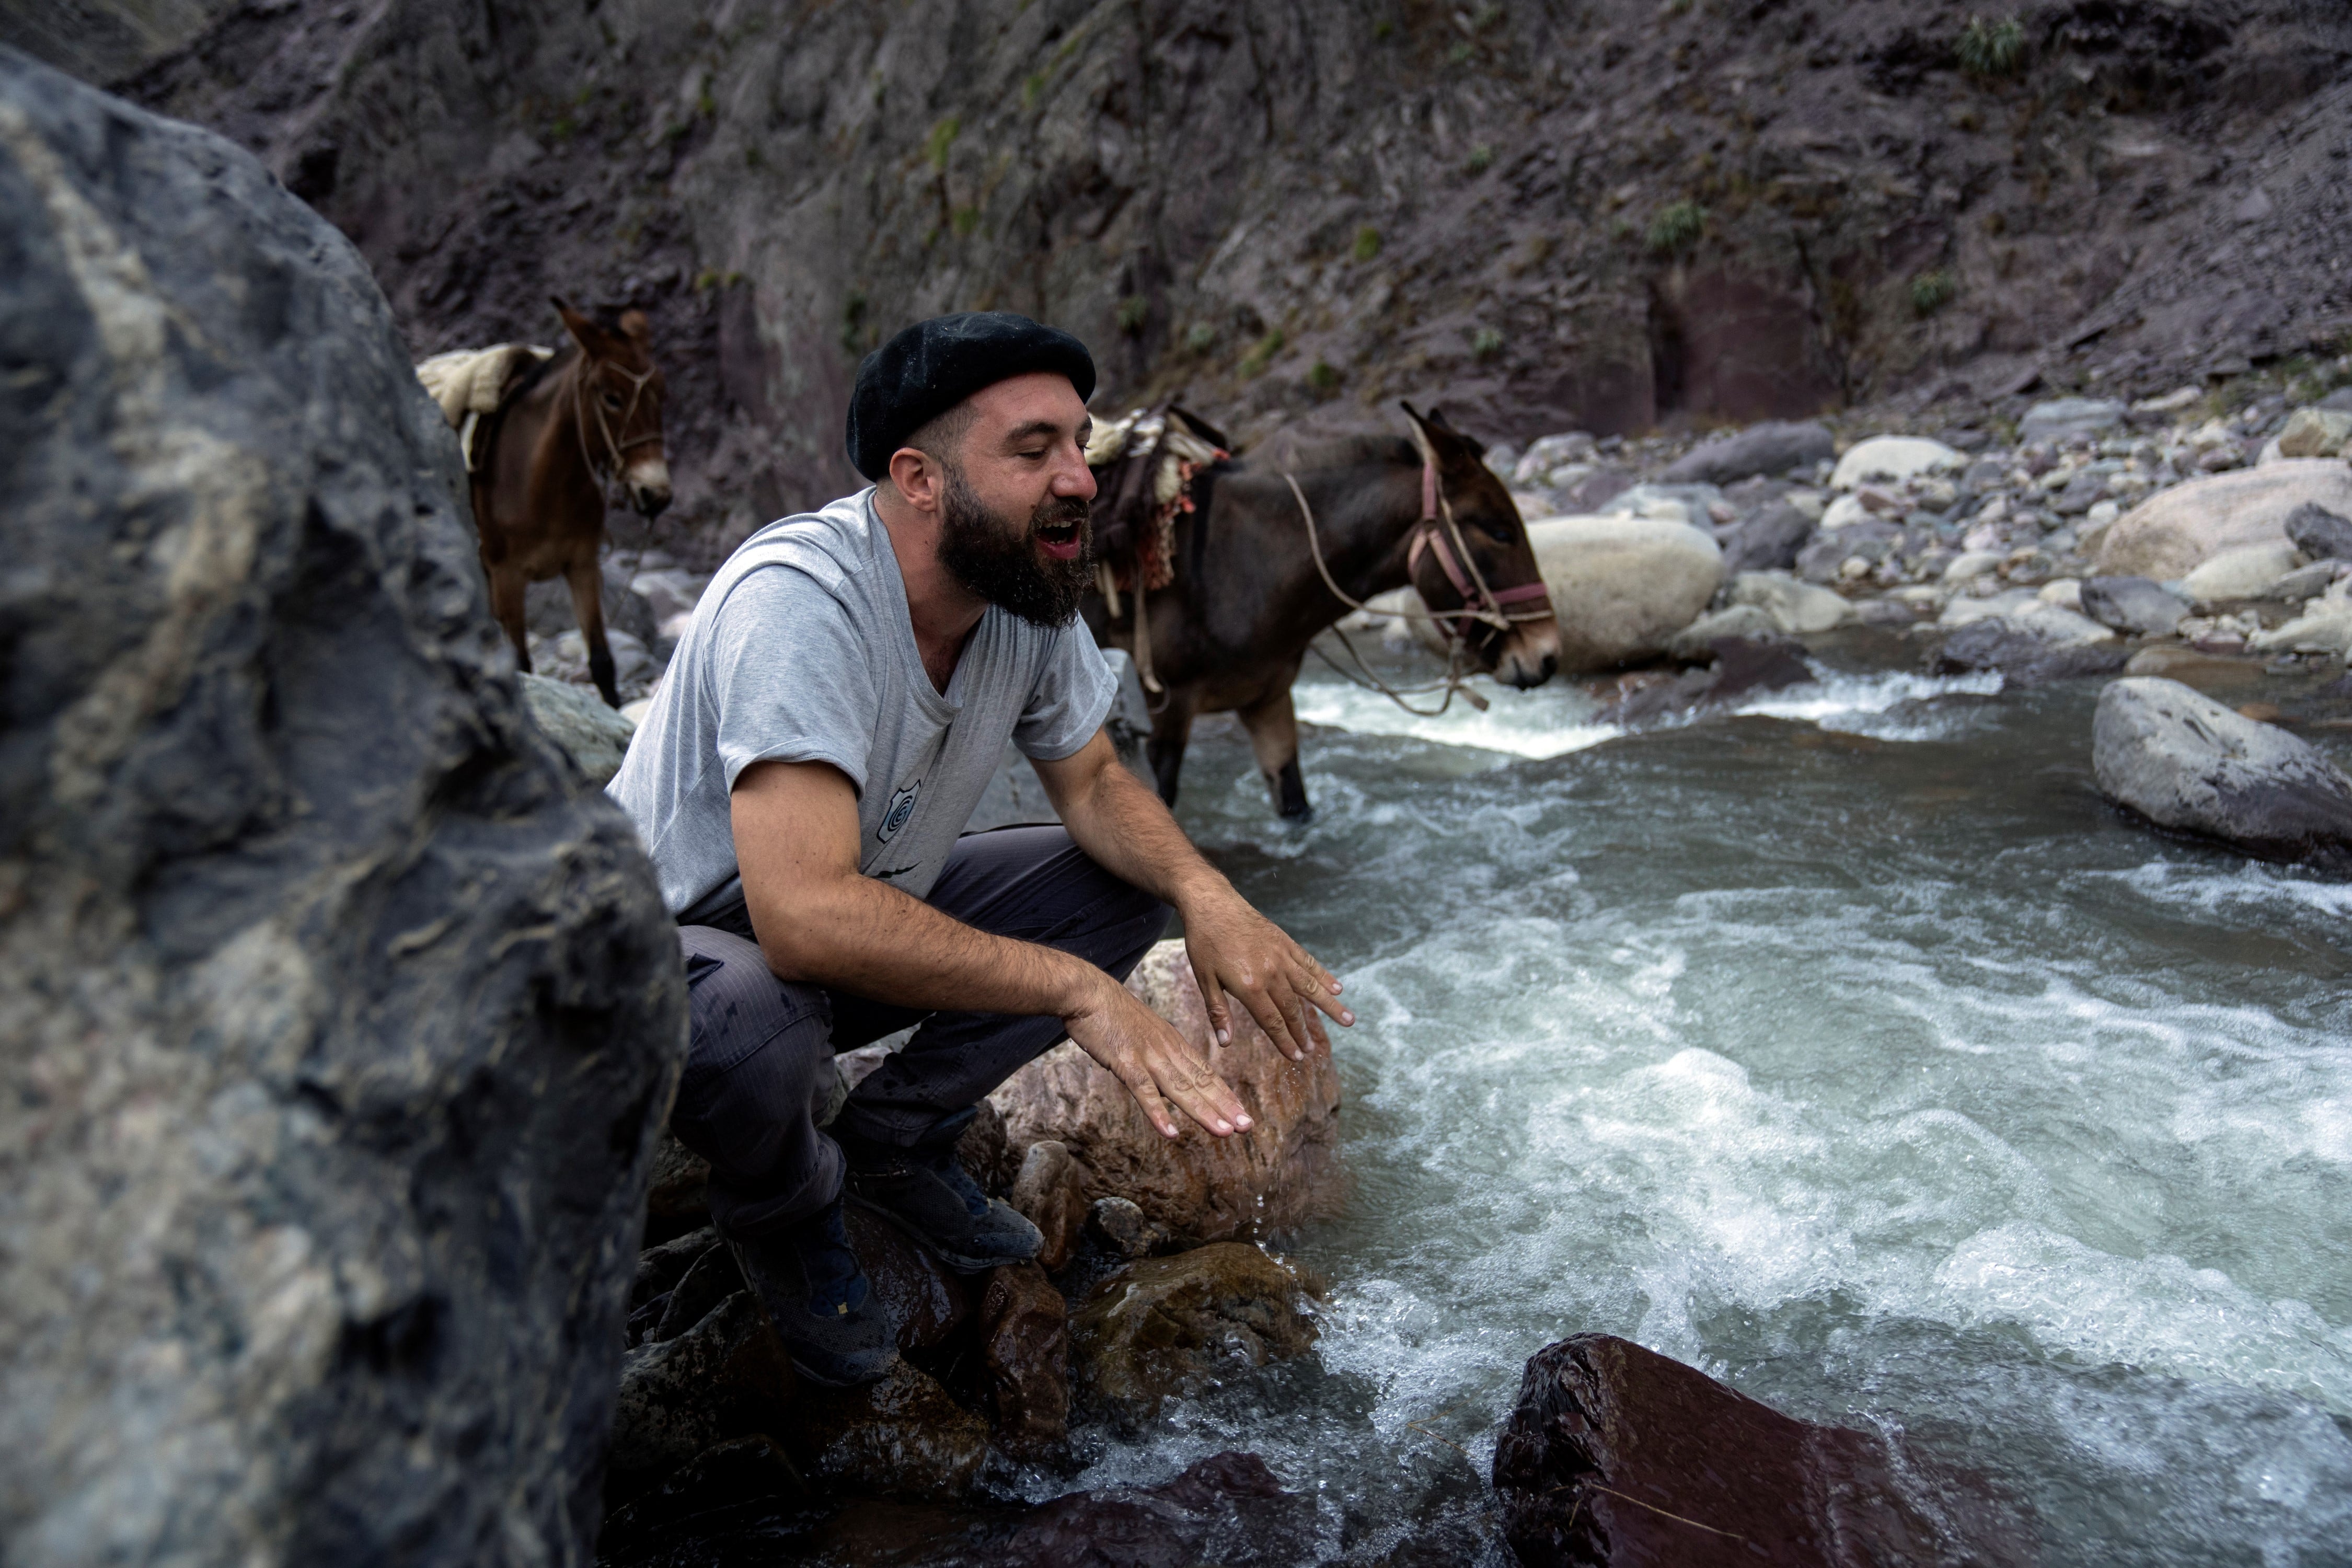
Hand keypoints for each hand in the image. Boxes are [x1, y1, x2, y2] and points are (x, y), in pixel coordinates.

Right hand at [1065, 970, 1254, 1139]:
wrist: (1088, 992)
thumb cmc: (1111, 1013)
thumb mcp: (1145, 1033)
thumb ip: (1158, 1057)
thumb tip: (1164, 1084)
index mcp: (1173, 1043)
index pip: (1205, 1073)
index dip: (1225, 1094)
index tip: (1242, 1111)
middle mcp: (1167, 1050)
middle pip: (1201, 1082)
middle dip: (1225, 1106)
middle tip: (1247, 1126)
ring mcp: (1148, 1056)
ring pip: (1181, 1089)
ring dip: (1203, 1112)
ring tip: (1225, 1132)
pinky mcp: (1126, 1062)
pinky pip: (1144, 1091)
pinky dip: (1158, 1113)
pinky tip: (1171, 1133)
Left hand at [1177, 883, 1352, 1062]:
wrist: (1212, 903)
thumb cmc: (1204, 943)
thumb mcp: (1204, 980)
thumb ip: (1219, 1012)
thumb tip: (1225, 1043)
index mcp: (1250, 986)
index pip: (1272, 1021)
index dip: (1285, 1041)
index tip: (1296, 1057)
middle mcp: (1271, 972)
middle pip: (1292, 1008)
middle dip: (1302, 1031)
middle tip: (1313, 1050)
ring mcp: (1281, 955)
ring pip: (1310, 986)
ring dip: (1330, 1005)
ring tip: (1349, 1021)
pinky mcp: (1285, 941)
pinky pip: (1309, 962)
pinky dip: (1324, 976)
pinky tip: (1337, 988)